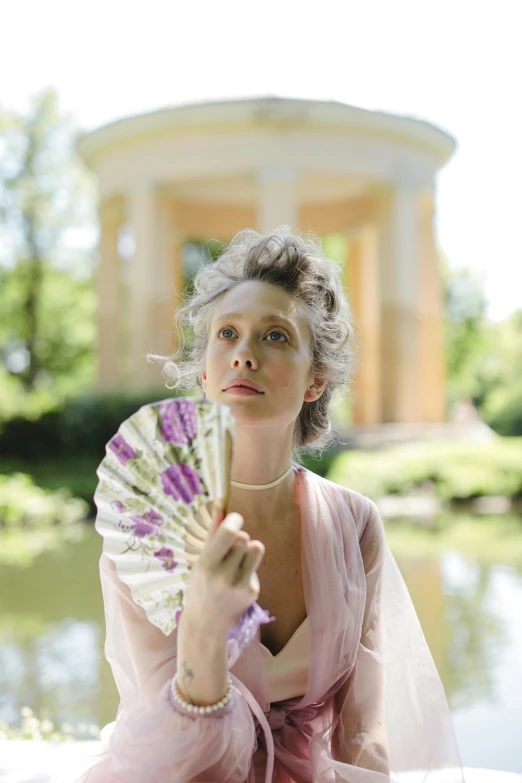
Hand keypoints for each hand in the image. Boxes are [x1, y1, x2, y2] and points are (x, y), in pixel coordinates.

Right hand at [182, 505, 264, 636]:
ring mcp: (240, 585)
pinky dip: (247, 568)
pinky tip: (236, 581)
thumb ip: (213, 532)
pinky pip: (255, 566)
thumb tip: (220, 503)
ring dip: (248, 549)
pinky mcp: (252, 592)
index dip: (235, 521)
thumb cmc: (201, 585)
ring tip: (237, 560)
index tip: (234, 519)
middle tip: (230, 547)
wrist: (205, 624)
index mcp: (206, 565)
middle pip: (244, 537)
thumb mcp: (200, 560)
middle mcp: (223, 576)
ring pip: (255, 548)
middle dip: (239, 537)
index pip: (229, 533)